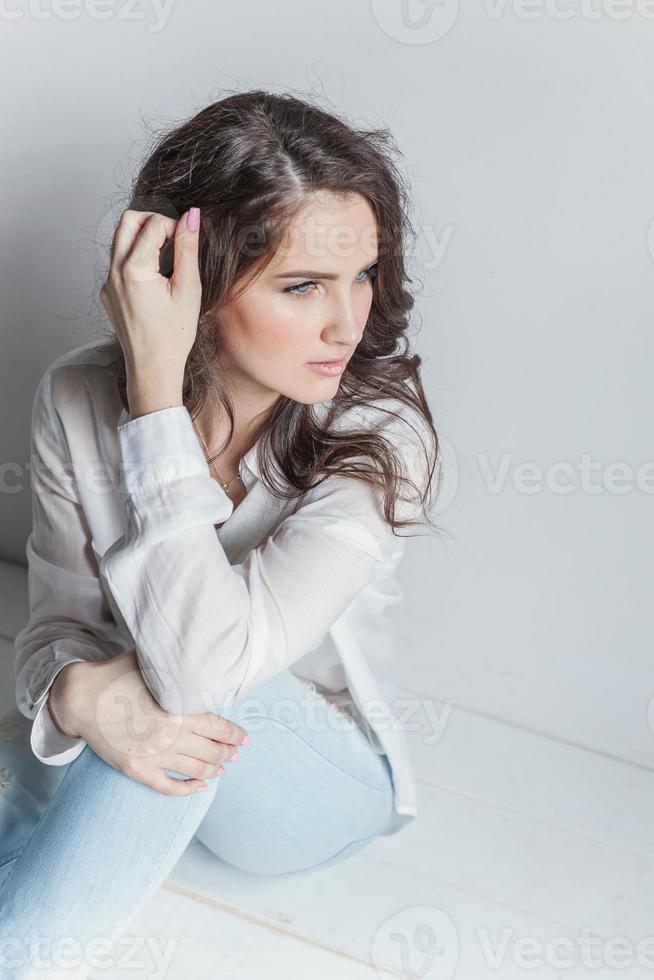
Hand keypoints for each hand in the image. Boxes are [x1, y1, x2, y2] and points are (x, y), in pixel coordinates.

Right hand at [49, 649, 246, 795]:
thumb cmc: (117, 675)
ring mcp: (155, 756)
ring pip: (197, 770)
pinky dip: (190, 789)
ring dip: (216, 770)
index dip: (236, 735)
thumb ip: (179, 665)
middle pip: (214, 751)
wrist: (81, 698)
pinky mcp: (138, 770)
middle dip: (229, 753)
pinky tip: (200, 786)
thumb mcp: (152, 663)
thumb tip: (203, 655)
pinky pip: (170, 788)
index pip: (220, 728)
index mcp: (180, 708)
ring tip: (223, 767)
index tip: (243, 738)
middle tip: (236, 752)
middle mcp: (172, 735)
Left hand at [99, 207, 202, 385]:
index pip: (153, 224)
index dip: (175, 225)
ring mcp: (107, 283)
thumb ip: (188, 248)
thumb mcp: (188, 289)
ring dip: (144, 237)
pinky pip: (119, 262)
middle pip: (128, 220)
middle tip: (174, 237)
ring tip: (167, 257)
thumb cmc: (173, 336)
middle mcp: (114, 272)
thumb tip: (192, 216)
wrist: (152, 369)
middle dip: (153, 220)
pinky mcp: (108, 293)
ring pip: (120, 240)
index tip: (189, 239)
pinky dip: (137, 258)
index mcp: (133, 269)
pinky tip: (156, 278)